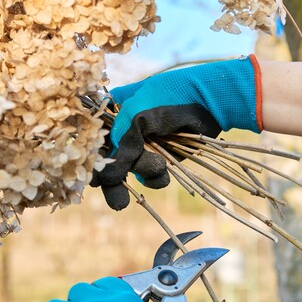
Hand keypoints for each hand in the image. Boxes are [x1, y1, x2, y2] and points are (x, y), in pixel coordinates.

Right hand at [93, 56, 262, 209]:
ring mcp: (142, 144)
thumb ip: (120, 147)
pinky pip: (149, 176)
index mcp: (112, 111)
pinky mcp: (160, 156)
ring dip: (142, 173)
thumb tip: (106, 177)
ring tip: (158, 166)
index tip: (94, 177)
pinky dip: (155, 178)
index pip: (93, 139)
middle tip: (118, 202)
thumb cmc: (167, 100)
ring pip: (129, 171)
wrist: (209, 100)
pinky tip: (164, 172)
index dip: (92, 159)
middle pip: (108, 161)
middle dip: (113, 181)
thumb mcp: (137, 119)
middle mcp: (124, 129)